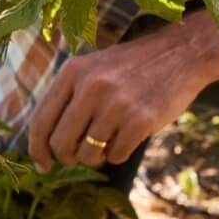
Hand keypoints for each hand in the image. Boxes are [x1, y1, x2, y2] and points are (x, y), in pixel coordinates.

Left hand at [26, 16, 218, 169]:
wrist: (181, 53)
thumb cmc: (133, 67)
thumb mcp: (94, 69)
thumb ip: (69, 99)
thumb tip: (46, 148)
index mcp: (73, 71)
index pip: (41, 121)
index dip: (37, 150)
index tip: (43, 165)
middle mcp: (90, 86)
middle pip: (61, 144)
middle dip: (68, 158)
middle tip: (79, 156)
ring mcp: (116, 104)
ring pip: (87, 155)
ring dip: (95, 157)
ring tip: (108, 141)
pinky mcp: (140, 120)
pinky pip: (115, 156)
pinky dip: (118, 153)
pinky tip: (128, 136)